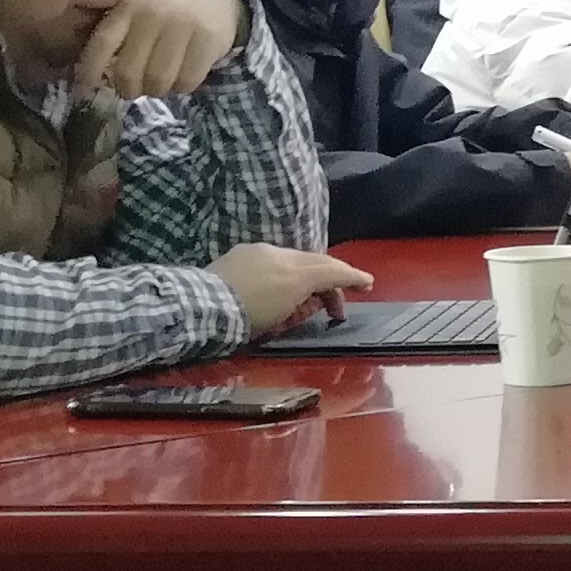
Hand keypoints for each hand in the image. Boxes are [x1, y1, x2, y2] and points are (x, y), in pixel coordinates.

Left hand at [78, 0, 248, 98]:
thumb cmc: (167, 15)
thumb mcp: (138, 16)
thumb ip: (118, 40)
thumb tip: (94, 83)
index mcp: (129, 8)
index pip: (102, 43)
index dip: (90, 71)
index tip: (85, 91)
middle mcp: (152, 14)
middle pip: (129, 72)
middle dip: (129, 90)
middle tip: (136, 90)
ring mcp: (182, 25)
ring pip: (158, 81)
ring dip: (158, 91)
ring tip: (161, 82)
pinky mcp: (207, 38)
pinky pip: (186, 81)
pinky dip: (182, 87)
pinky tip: (182, 76)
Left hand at [218, 244, 371, 336]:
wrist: (204, 307)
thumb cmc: (245, 319)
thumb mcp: (283, 318)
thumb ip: (305, 304)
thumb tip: (315, 299)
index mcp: (295, 272)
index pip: (331, 270)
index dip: (351, 277)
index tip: (367, 284)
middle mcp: (280, 255)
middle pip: (315, 262)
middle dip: (329, 281)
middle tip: (332, 307)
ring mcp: (259, 251)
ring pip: (293, 259)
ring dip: (304, 277)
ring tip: (300, 302)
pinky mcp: (240, 253)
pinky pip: (270, 259)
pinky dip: (281, 272)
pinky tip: (272, 288)